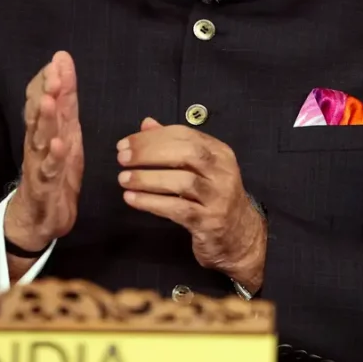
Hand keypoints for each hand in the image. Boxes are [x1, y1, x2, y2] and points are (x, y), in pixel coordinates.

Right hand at [5, 51, 83, 252]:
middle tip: (53, 74)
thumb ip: (65, 101)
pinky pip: (48, 170)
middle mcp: (39, 142)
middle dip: (46, 92)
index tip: (59, 59)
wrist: (41, 216)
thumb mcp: (66, 132)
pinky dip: (53, 158)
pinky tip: (58, 145)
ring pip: (40, 138)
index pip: (44, 98)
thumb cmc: (55, 169)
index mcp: (47, 128)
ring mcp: (39, 163)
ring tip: (48, 101)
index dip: (51, 79)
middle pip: (40, 114)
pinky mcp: (44, 185)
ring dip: (44, 119)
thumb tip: (63, 64)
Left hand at [117, 118, 266, 292]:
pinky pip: (178, 209)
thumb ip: (174, 144)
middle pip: (186, 153)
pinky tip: (132, 199)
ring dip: (148, 178)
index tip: (125, 144)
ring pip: (182, 181)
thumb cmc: (214, 198)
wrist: (240, 238)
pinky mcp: (209, 222)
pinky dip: (152, 202)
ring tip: (123, 179)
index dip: (152, 137)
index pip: (184, 135)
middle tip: (122, 158)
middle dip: (149, 153)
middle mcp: (222, 172)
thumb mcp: (200, 168)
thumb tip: (147, 124)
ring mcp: (218, 198)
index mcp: (219, 152)